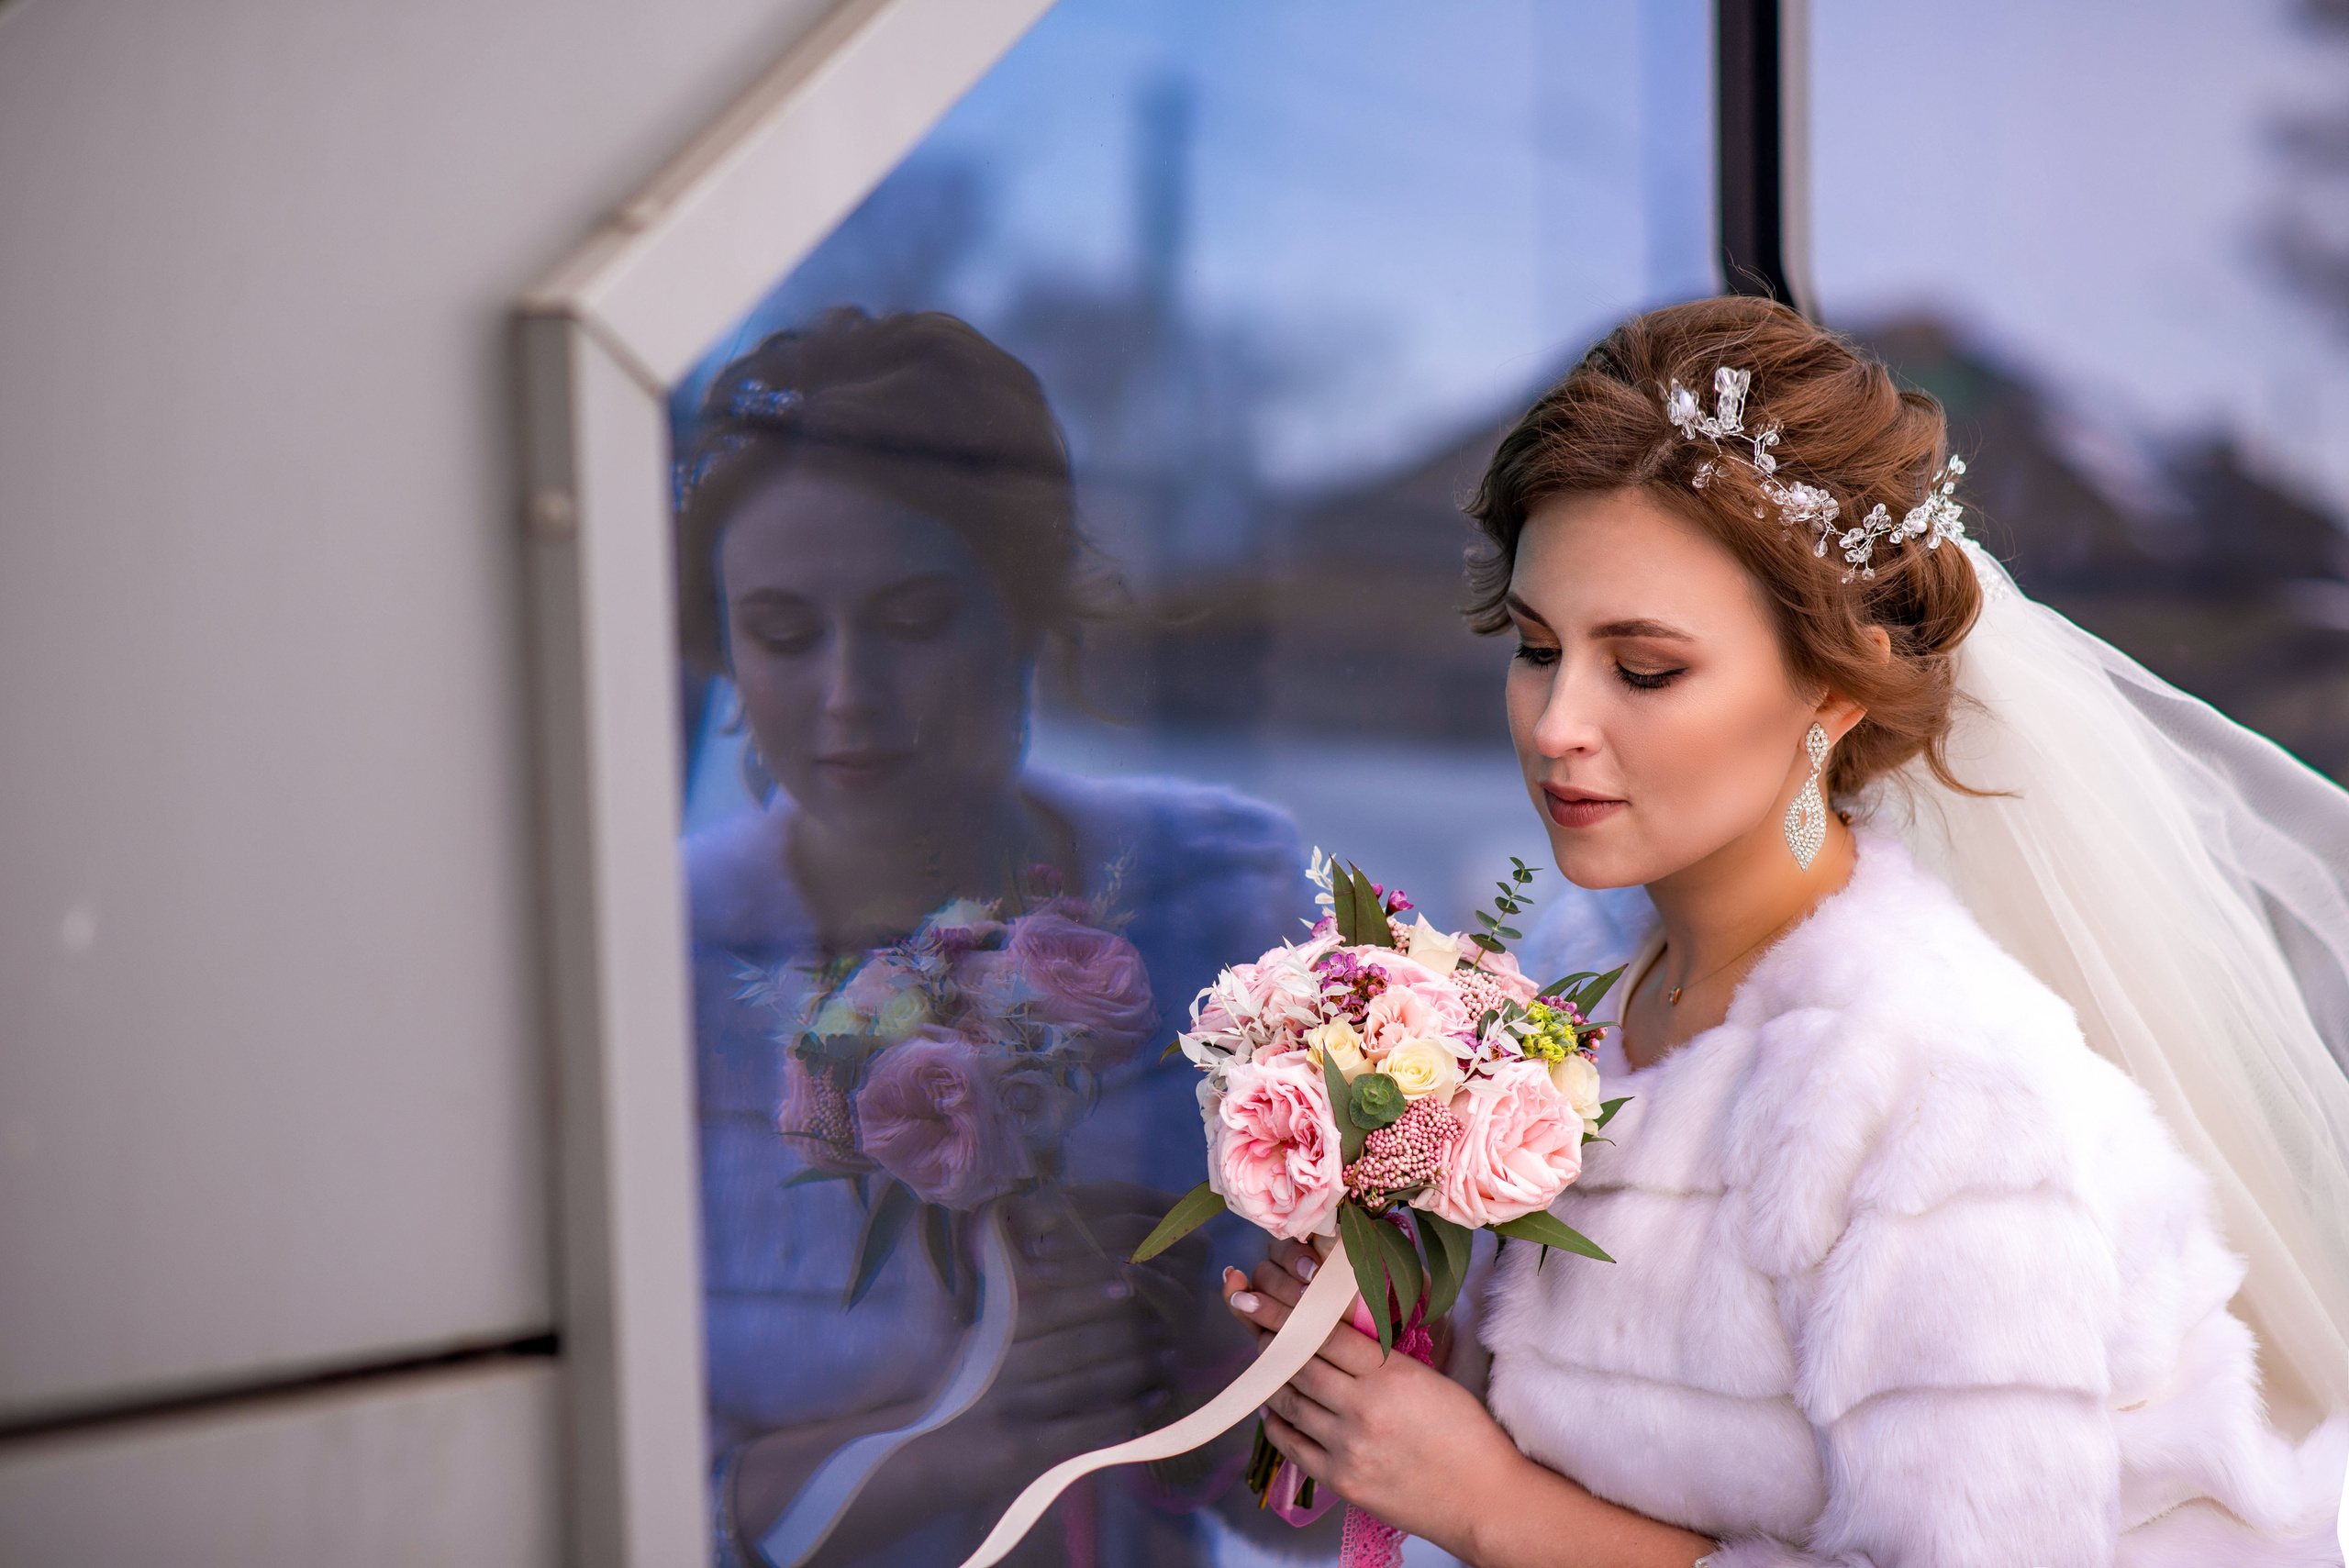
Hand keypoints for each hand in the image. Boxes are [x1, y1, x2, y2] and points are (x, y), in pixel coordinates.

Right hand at [939, 1184, 1189, 1486]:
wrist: (919, 1459)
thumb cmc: (959, 1397)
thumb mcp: (976, 1349)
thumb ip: (1014, 1320)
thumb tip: (1069, 1279)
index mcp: (989, 1339)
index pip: (1045, 1307)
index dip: (1090, 1292)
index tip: (1129, 1281)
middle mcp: (1000, 1370)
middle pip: (1074, 1343)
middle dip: (1126, 1332)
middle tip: (1163, 1322)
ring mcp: (1012, 1412)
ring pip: (1086, 1382)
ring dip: (1135, 1368)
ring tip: (1169, 1355)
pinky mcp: (1025, 1452)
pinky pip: (1086, 1428)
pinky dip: (1125, 1413)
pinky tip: (1153, 1401)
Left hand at [1222, 1237, 1532, 1550]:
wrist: (1485, 1500)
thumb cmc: (1468, 1436)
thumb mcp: (1430, 1379)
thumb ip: (1382, 1358)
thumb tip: (1339, 1334)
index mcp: (1390, 1375)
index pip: (1323, 1332)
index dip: (1284, 1309)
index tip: (1255, 1294)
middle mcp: (1363, 1409)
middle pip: (1298, 1363)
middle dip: (1267, 1335)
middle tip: (1245, 1313)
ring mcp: (1348, 1448)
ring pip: (1290, 1402)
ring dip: (1270, 1378)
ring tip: (1261, 1359)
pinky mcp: (1341, 1481)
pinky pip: (1293, 1446)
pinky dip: (1278, 1424)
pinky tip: (1273, 1410)